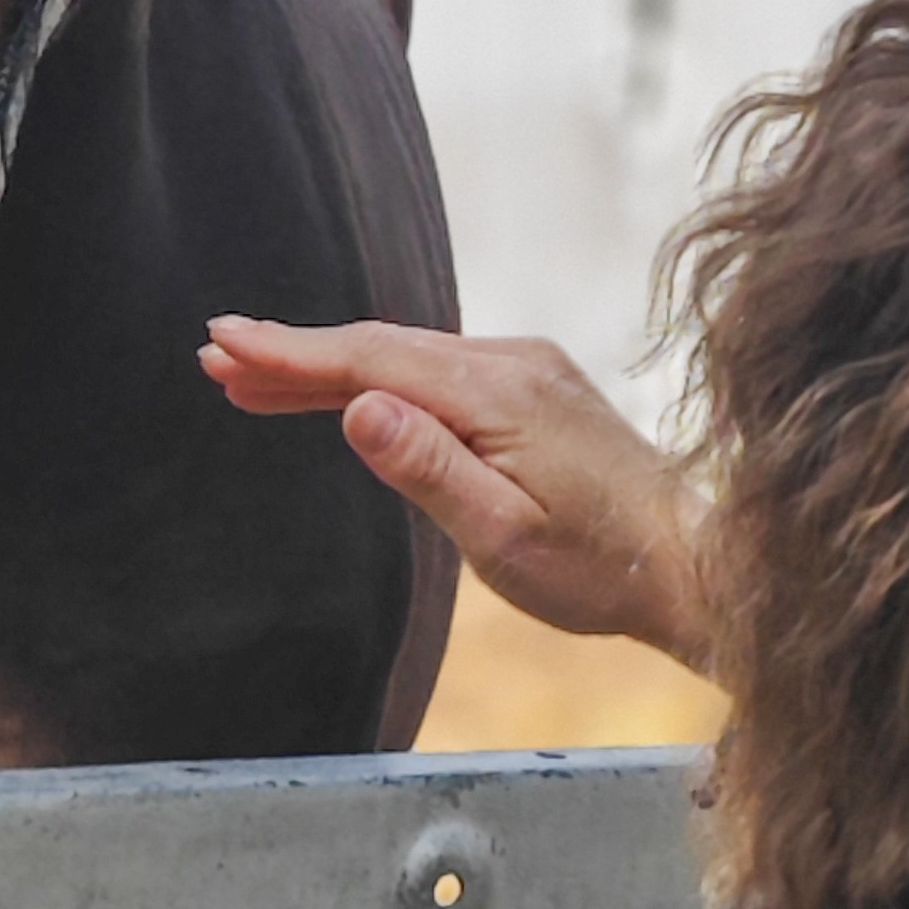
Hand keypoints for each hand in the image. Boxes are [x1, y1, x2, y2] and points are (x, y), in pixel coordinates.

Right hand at [199, 315, 715, 675]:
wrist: (692, 564)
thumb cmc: (599, 567)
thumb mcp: (501, 535)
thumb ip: (426, 467)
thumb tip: (356, 407)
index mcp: (497, 392)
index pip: (371, 358)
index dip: (292, 352)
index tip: (224, 341)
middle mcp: (512, 362)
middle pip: (381, 348)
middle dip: (295, 356)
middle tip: (215, 359)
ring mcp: (527, 371)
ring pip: (407, 358)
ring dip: (332, 369)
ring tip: (254, 382)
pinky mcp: (535, 390)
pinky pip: (438, 371)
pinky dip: (380, 378)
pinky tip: (345, 395)